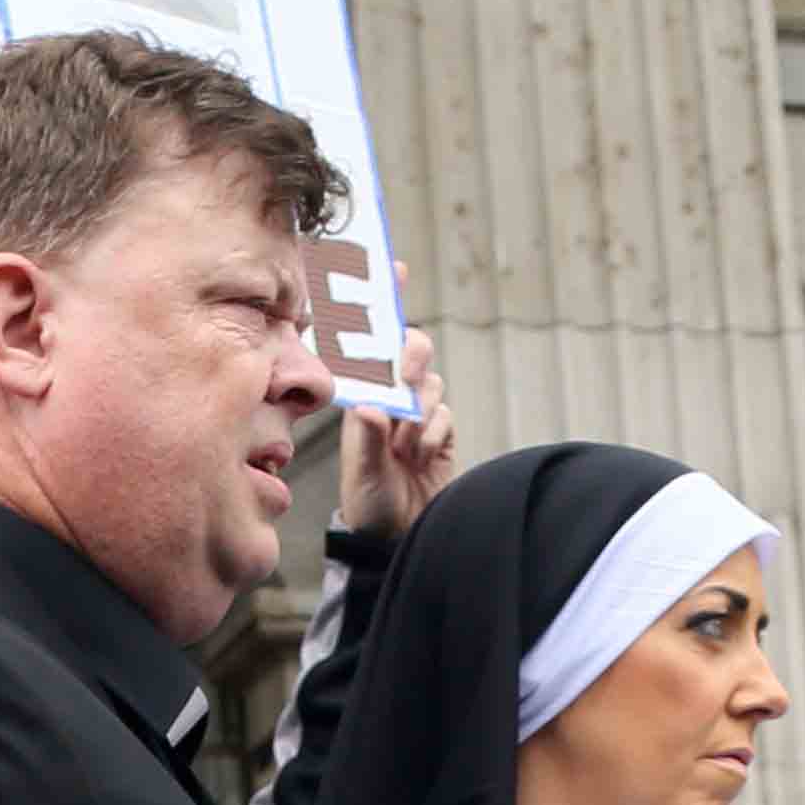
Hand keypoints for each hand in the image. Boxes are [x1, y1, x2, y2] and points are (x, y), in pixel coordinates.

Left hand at [337, 279, 454, 540]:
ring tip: (403, 444)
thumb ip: (366, 438)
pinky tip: (417, 455)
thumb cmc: (367, 500)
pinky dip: (431, 432)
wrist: (396, 535)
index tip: (393, 269)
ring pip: (429, 382)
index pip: (370, 341)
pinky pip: (443, 414)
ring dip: (418, 409)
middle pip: (409, 349)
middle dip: (408, 357)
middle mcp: (389, 395)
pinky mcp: (440, 431)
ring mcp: (416, 412)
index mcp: (361, 393)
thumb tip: (371, 406)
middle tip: (403, 377)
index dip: (383, 303)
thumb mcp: (361, 471)